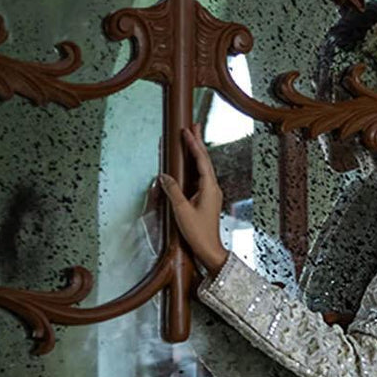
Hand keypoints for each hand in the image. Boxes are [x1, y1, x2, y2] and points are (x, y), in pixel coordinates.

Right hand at [157, 122, 227, 275]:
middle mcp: (212, 188)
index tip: (186, 130)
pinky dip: (195, 165)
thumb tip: (164, 176)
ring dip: (197, 152)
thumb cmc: (198, 233)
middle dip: (198, 142)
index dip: (193, 144)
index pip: (201, 160)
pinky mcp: (207, 200)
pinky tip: (191, 163)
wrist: (209, 250)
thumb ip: (173, 191)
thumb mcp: (182, 210)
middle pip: (205, 160)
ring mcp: (211, 194)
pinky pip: (201, 177)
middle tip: (194, 126)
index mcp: (209, 187)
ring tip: (192, 138)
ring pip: (203, 168)